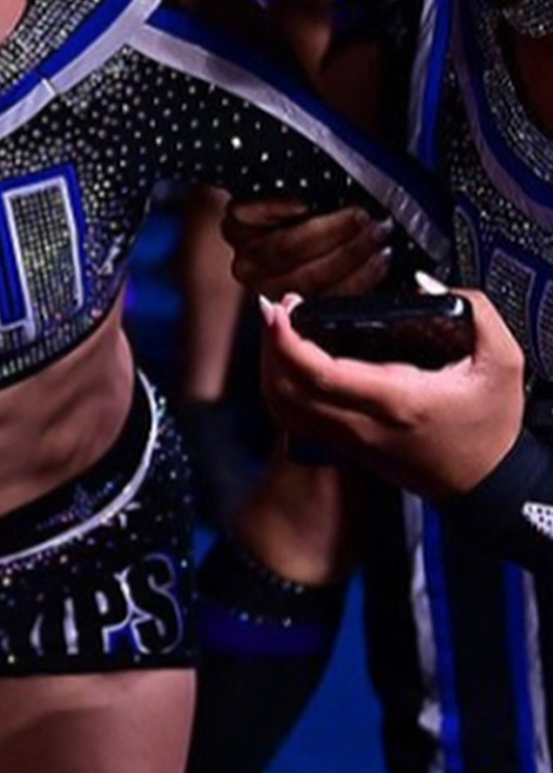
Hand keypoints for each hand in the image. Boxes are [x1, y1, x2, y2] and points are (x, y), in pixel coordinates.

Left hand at [224, 198, 391, 297]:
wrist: (281, 193)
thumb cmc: (322, 227)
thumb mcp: (340, 256)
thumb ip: (357, 269)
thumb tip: (392, 265)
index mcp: (290, 302)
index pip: (327, 300)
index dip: (358, 280)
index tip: (385, 257)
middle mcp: (264, 283)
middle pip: (308, 276)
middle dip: (350, 252)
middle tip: (377, 229)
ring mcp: (246, 253)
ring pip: (287, 249)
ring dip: (328, 230)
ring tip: (357, 213)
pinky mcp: (234, 221)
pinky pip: (257, 216)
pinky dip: (282, 207)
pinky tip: (307, 200)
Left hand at [258, 287, 525, 499]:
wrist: (490, 486)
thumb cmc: (492, 426)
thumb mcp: (502, 362)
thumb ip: (476, 311)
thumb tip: (428, 285)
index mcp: (396, 400)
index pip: (320, 375)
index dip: (286, 340)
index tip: (277, 307)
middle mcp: (363, 425)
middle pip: (287, 392)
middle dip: (270, 345)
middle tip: (277, 309)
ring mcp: (352, 440)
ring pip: (284, 410)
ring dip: (271, 366)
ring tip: (280, 329)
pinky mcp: (349, 447)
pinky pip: (297, 420)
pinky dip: (282, 388)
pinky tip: (290, 361)